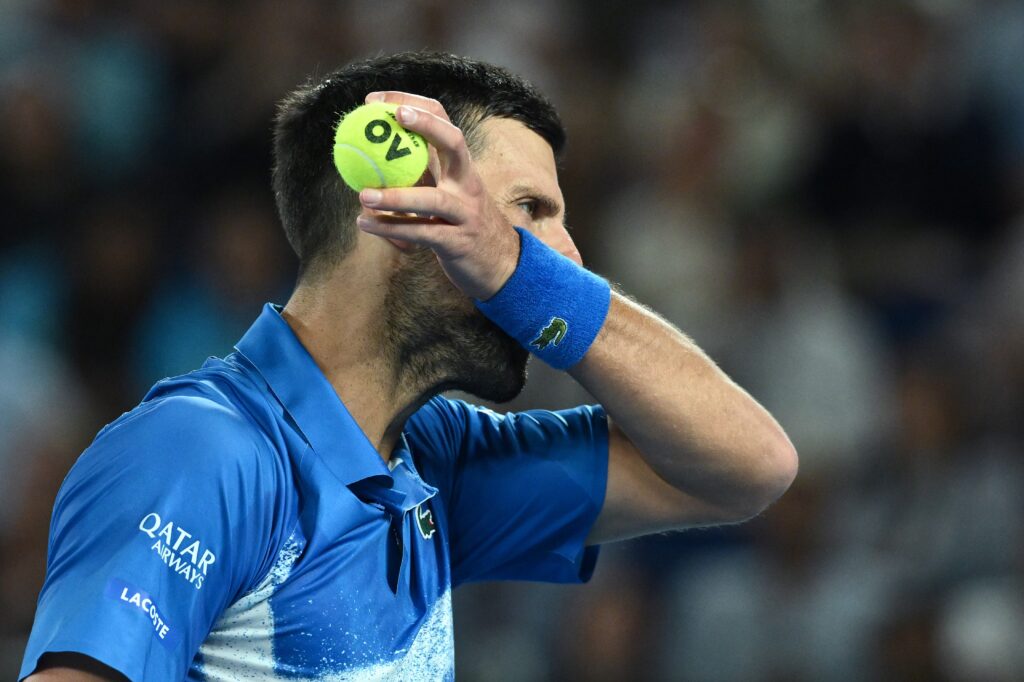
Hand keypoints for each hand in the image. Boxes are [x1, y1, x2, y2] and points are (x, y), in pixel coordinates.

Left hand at [354, 91, 519, 300]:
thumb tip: (369, 157)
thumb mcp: (446, 193)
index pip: (443, 121)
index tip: (375, 101)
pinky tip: (366, 224)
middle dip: (425, 125)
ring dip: (396, 197)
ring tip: (363, 195)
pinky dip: (392, 229)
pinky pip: (422, 234)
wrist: (500, 264)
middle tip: (392, 119)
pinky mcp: (457, 243)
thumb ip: (418, 175)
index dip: (412, 105)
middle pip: (454, 142)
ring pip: (432, 199)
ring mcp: (465, 213)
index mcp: (461, 167)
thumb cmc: (461, 224)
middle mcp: (467, 184)